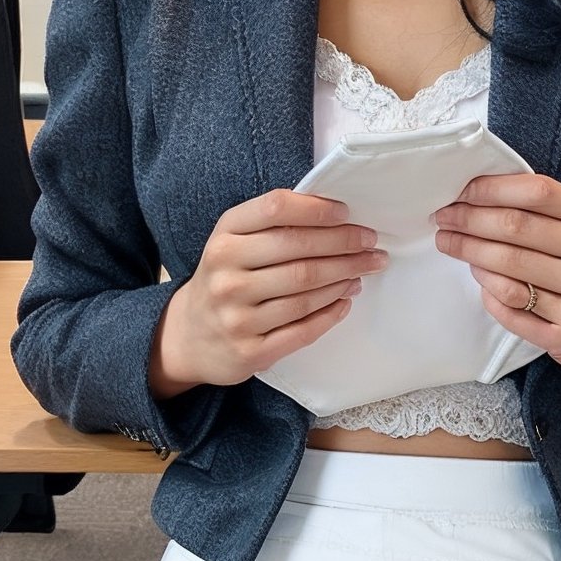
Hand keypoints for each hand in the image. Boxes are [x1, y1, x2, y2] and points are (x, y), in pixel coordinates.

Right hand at [153, 190, 388, 391]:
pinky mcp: (250, 351)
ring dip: (345, 277)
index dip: (316, 209)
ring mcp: (236, 315)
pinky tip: (346, 299)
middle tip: (372, 243)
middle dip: (345, 245)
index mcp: (224, 237)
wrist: (189, 336)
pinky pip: (303, 329)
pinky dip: (331, 312)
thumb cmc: (225, 277)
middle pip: (300, 253)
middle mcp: (226, 274)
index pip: (276, 209)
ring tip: (365, 268)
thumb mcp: (233, 241)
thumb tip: (336, 214)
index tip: (346, 213)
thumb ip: (273, 224)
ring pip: (306, 291)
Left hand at [433, 172, 560, 382]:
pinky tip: (479, 283)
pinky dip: (489, 294)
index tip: (460, 193)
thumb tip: (474, 192)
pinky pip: (514, 309)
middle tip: (443, 220)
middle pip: (517, 229)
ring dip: (471, 255)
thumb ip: (538, 210)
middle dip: (470, 221)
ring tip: (451, 246)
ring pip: (511, 271)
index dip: (492, 189)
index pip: (537, 192)